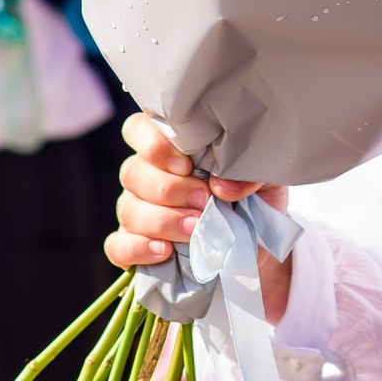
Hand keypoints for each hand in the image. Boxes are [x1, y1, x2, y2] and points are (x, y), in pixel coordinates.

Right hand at [107, 114, 291, 322]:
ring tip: (195, 229)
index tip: (185, 164)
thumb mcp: (263, 180)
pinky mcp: (134, 246)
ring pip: (128, 209)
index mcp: (171, 148)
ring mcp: (136, 211)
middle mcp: (146, 176)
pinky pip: (118, 246)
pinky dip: (138, 248)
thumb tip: (221, 185)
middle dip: (169, 189)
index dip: (154, 144)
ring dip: (162, 220)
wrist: (256, 246)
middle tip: (203, 200)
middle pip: (133, 172)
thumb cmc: (252, 198)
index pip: (139, 129)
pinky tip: (165, 251)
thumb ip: (248, 174)